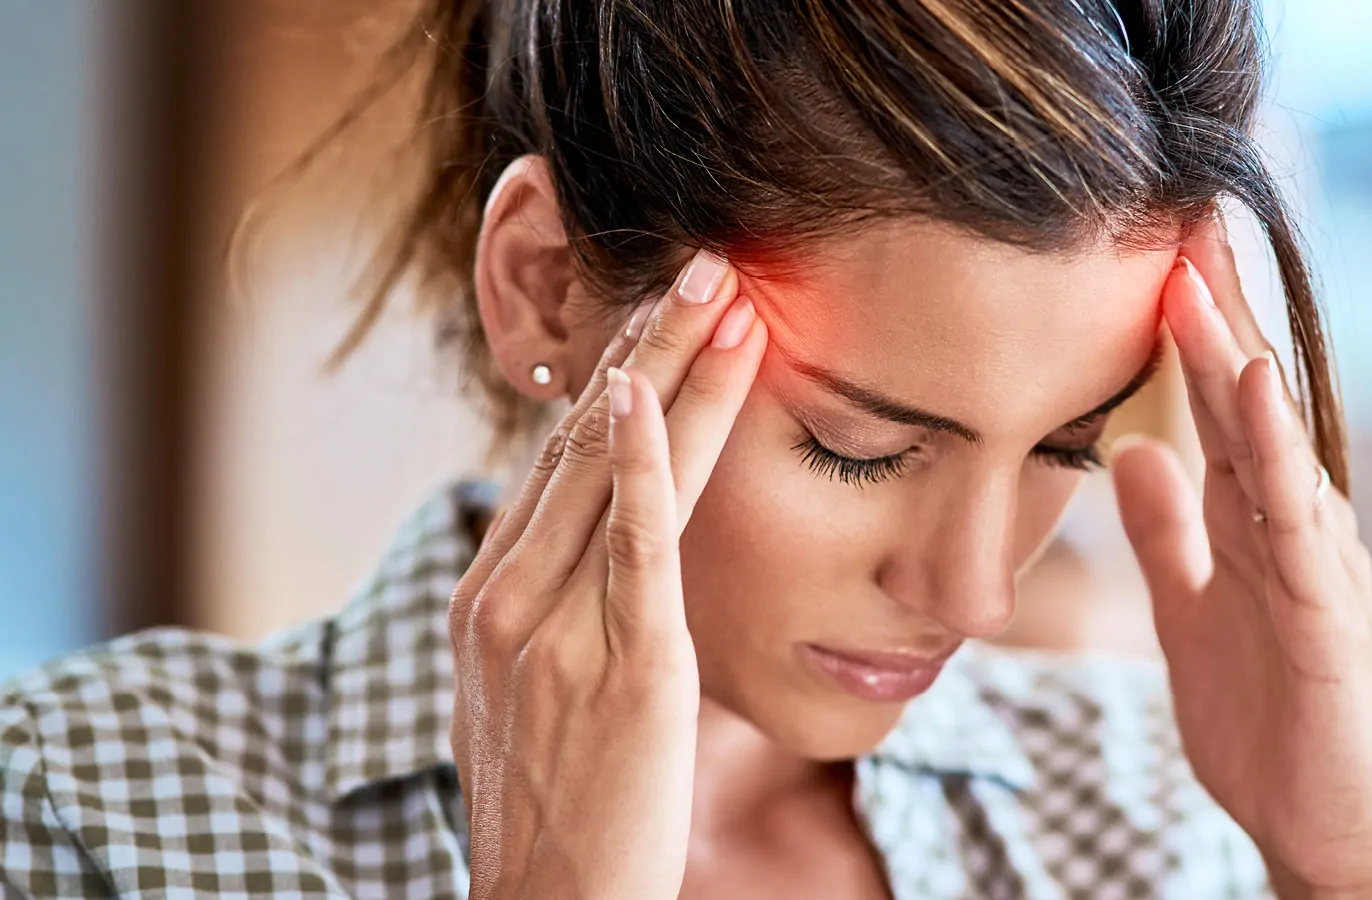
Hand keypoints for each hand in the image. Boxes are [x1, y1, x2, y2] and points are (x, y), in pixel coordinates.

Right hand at [447, 252, 765, 899]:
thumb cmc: (560, 808)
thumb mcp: (534, 694)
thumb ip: (556, 612)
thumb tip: (595, 551)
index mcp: (488, 598)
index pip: (558, 460)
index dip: (616, 376)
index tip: (662, 312)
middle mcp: (508, 597)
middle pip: (584, 441)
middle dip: (648, 344)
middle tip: (703, 264)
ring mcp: (556, 629)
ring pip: (614, 470)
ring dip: (671, 370)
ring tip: (722, 293)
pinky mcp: (623, 667)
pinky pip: (631, 544)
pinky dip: (647, 461)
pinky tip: (658, 392)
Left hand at [1112, 222, 1371, 898]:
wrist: (1321, 824)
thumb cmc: (1267, 715)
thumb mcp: (1192, 610)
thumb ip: (1168, 534)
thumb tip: (1130, 452)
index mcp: (1259, 521)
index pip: (1219, 408)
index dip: (1188, 334)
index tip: (1151, 254)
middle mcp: (1296, 526)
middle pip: (1250, 404)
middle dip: (1216, 315)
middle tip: (1178, 222)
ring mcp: (1319, 566)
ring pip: (1273, 445)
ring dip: (1238, 362)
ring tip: (1203, 284)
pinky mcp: (1328, 616)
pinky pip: (1299, 522)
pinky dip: (1277, 454)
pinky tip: (1254, 394)